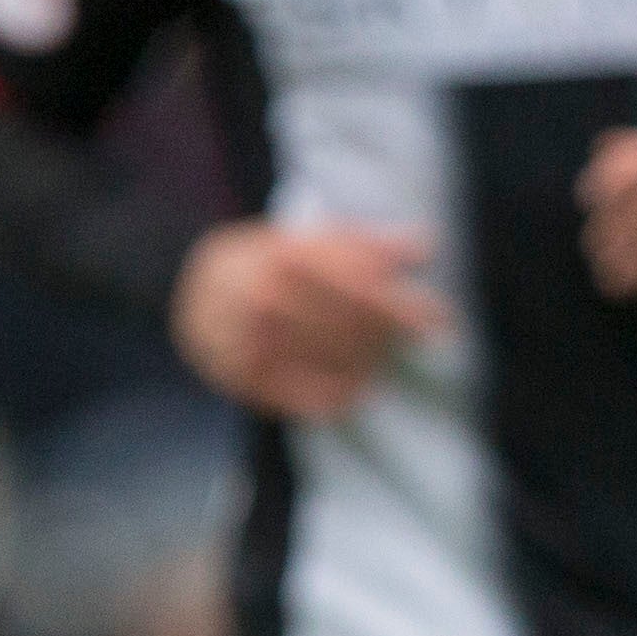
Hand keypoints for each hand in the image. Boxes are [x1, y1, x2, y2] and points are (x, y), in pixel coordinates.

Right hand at [172, 222, 447, 419]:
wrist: (193, 284)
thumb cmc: (275, 260)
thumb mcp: (318, 239)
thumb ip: (373, 243)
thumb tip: (428, 243)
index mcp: (291, 255)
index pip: (363, 288)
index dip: (406, 309)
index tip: (442, 324)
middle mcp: (267, 296)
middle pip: (353, 329)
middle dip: (385, 337)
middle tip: (403, 343)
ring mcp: (250, 338)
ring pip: (332, 363)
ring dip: (365, 366)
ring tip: (379, 365)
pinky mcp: (240, 374)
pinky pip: (303, 396)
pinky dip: (335, 395)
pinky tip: (354, 390)